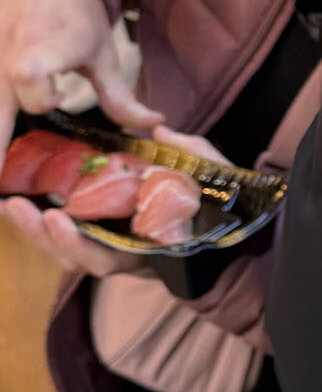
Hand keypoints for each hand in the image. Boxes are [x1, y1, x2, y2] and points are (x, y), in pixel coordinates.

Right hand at [0, 0, 162, 155]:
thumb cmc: (78, 17)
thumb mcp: (104, 54)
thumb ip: (120, 97)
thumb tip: (154, 125)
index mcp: (46, 46)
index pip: (30, 74)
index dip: (42, 96)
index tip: (61, 96)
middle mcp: (8, 51)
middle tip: (0, 181)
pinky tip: (1, 130)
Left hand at [0, 127, 231, 277]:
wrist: (230, 218)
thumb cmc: (222, 200)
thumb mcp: (214, 172)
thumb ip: (190, 154)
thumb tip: (159, 132)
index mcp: (152, 249)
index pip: (109, 258)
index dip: (80, 244)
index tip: (56, 219)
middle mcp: (129, 256)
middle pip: (77, 257)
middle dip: (43, 236)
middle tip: (18, 207)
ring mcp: (116, 247)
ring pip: (68, 250)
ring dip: (36, 230)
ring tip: (10, 204)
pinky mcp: (106, 235)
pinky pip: (71, 237)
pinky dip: (45, 225)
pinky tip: (24, 203)